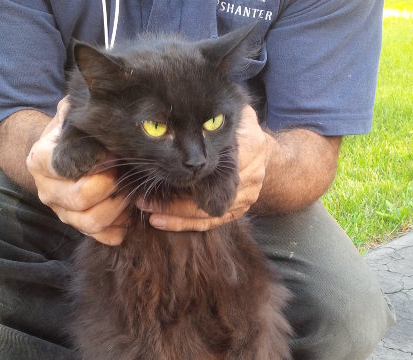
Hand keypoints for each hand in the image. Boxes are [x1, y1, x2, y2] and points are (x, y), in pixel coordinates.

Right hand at [26, 97, 129, 244]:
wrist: (61, 157)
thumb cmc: (73, 134)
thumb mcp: (71, 116)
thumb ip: (81, 109)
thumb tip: (106, 97)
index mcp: (41, 161)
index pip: (65, 168)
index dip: (96, 163)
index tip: (112, 153)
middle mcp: (48, 192)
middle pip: (82, 199)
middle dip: (111, 186)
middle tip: (124, 172)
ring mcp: (64, 214)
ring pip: (93, 223)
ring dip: (119, 208)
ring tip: (129, 191)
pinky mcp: (81, 229)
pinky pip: (106, 238)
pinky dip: (121, 227)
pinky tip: (128, 211)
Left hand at [137, 105, 267, 230]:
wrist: (272, 160)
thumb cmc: (246, 132)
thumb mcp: (238, 111)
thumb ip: (222, 103)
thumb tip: (200, 82)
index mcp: (250, 147)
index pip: (218, 161)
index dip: (188, 168)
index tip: (159, 166)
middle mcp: (250, 176)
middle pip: (206, 192)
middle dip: (172, 196)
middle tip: (141, 194)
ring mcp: (245, 198)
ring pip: (204, 212)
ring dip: (172, 212)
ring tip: (144, 207)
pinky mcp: (236, 212)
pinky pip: (208, 223)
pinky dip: (182, 223)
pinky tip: (158, 221)